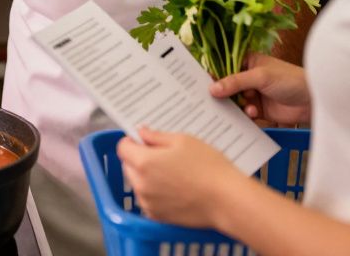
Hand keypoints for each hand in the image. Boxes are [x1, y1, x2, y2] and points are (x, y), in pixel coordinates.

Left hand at [116, 127, 244, 228]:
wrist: (227, 201)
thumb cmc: (208, 167)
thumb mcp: (183, 141)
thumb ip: (156, 136)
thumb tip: (141, 133)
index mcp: (143, 162)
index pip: (122, 147)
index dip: (132, 141)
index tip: (145, 141)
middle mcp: (140, 184)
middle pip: (128, 165)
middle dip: (139, 158)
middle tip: (164, 157)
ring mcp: (147, 203)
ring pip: (137, 183)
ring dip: (147, 177)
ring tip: (173, 174)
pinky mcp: (157, 216)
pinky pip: (147, 200)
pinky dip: (155, 193)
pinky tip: (175, 189)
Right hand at [210, 53, 311, 125]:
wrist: (314, 100)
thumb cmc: (290, 79)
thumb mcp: (261, 77)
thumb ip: (236, 82)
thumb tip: (212, 89)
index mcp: (247, 62)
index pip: (225, 67)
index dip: (213, 75)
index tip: (200, 85)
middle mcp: (248, 78)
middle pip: (227, 86)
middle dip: (222, 94)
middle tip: (212, 102)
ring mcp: (253, 94)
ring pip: (234, 102)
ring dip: (237, 106)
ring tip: (246, 107)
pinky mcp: (259, 110)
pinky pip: (244, 113)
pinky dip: (246, 115)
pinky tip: (253, 114)